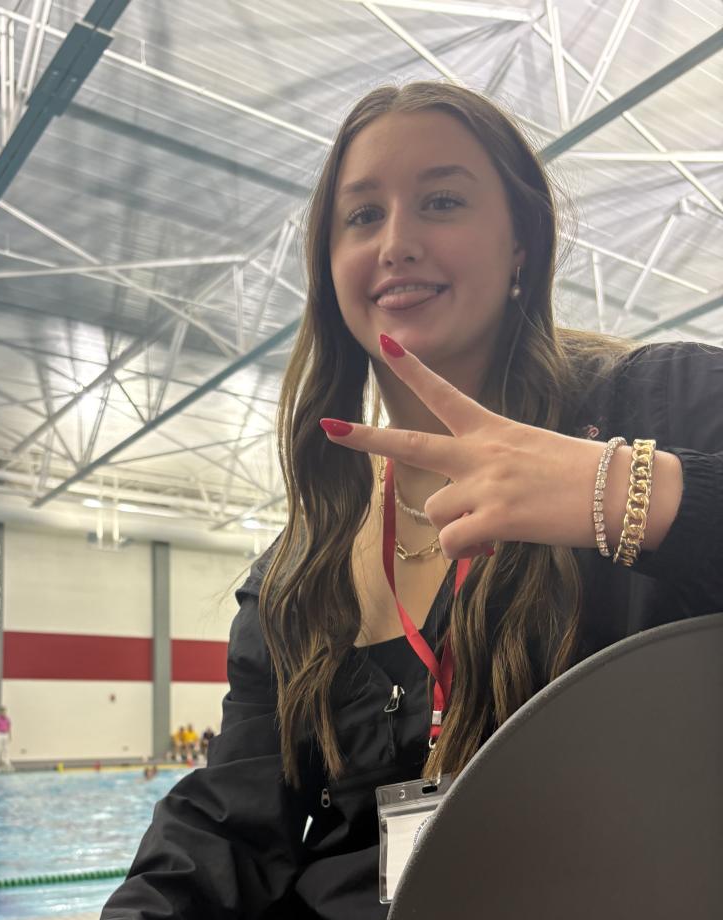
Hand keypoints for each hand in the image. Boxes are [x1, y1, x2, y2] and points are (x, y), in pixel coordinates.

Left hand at [321, 337, 623, 560]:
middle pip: (410, 443)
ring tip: (494, 527)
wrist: (617, 492)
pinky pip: (454, 543)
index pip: (443, 393)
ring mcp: (483, 484)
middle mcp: (479, 452)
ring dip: (455, 527)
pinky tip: (496, 543)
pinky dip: (468, 552)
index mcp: (490, 430)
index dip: (412, 368)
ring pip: (435, 511)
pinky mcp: (494, 518)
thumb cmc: (578, 476)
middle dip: (366, 438)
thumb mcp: (528, 455)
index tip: (385, 341)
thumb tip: (465, 520)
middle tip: (329, 427)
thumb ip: (487, 475)